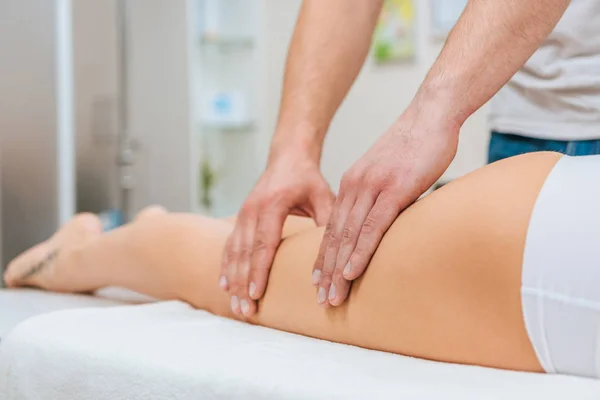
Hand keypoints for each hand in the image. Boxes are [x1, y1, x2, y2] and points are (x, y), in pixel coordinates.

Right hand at [221, 151, 333, 316]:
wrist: (288, 157)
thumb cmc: (308, 178)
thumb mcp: (323, 195)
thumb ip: (327, 222)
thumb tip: (336, 254)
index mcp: (272, 204)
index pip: (264, 243)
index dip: (259, 270)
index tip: (256, 294)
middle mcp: (252, 209)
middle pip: (244, 253)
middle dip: (243, 284)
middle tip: (245, 311)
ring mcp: (243, 213)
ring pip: (233, 252)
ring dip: (233, 281)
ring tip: (235, 307)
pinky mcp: (240, 218)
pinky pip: (229, 246)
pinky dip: (226, 267)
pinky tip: (224, 285)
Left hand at [312, 112, 458, 306]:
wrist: (431, 115)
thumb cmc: (415, 146)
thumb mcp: (389, 174)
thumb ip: (381, 198)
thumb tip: (384, 223)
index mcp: (352, 183)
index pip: (333, 227)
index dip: (324, 257)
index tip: (318, 281)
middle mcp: (355, 186)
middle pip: (335, 236)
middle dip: (326, 271)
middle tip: (320, 299)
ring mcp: (373, 187)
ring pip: (349, 236)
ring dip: (338, 270)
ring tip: (333, 296)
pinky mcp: (394, 189)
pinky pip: (373, 226)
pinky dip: (360, 251)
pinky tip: (352, 272)